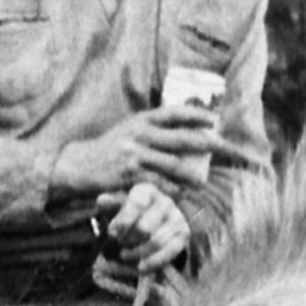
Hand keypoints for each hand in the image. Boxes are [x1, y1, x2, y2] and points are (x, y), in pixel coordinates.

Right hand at [50, 103, 218, 203]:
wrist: (79, 165)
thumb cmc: (111, 148)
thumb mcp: (130, 130)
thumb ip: (155, 128)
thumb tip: (189, 129)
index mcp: (142, 120)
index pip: (175, 113)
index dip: (197, 116)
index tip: (214, 121)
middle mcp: (140, 134)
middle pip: (183, 139)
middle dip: (208, 144)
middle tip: (225, 149)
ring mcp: (134, 154)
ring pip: (174, 164)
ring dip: (192, 174)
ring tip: (202, 181)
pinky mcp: (129, 174)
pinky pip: (158, 182)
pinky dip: (171, 188)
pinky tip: (179, 192)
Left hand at [98, 179, 191, 272]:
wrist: (156, 218)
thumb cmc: (132, 211)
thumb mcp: (119, 205)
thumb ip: (110, 204)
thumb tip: (101, 200)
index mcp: (147, 191)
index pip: (137, 204)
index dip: (122, 221)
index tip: (112, 234)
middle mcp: (165, 202)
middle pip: (145, 227)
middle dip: (129, 240)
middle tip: (119, 244)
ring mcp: (176, 218)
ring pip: (156, 242)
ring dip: (137, 252)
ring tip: (124, 255)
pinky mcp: (183, 234)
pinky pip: (170, 252)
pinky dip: (153, 262)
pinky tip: (140, 267)